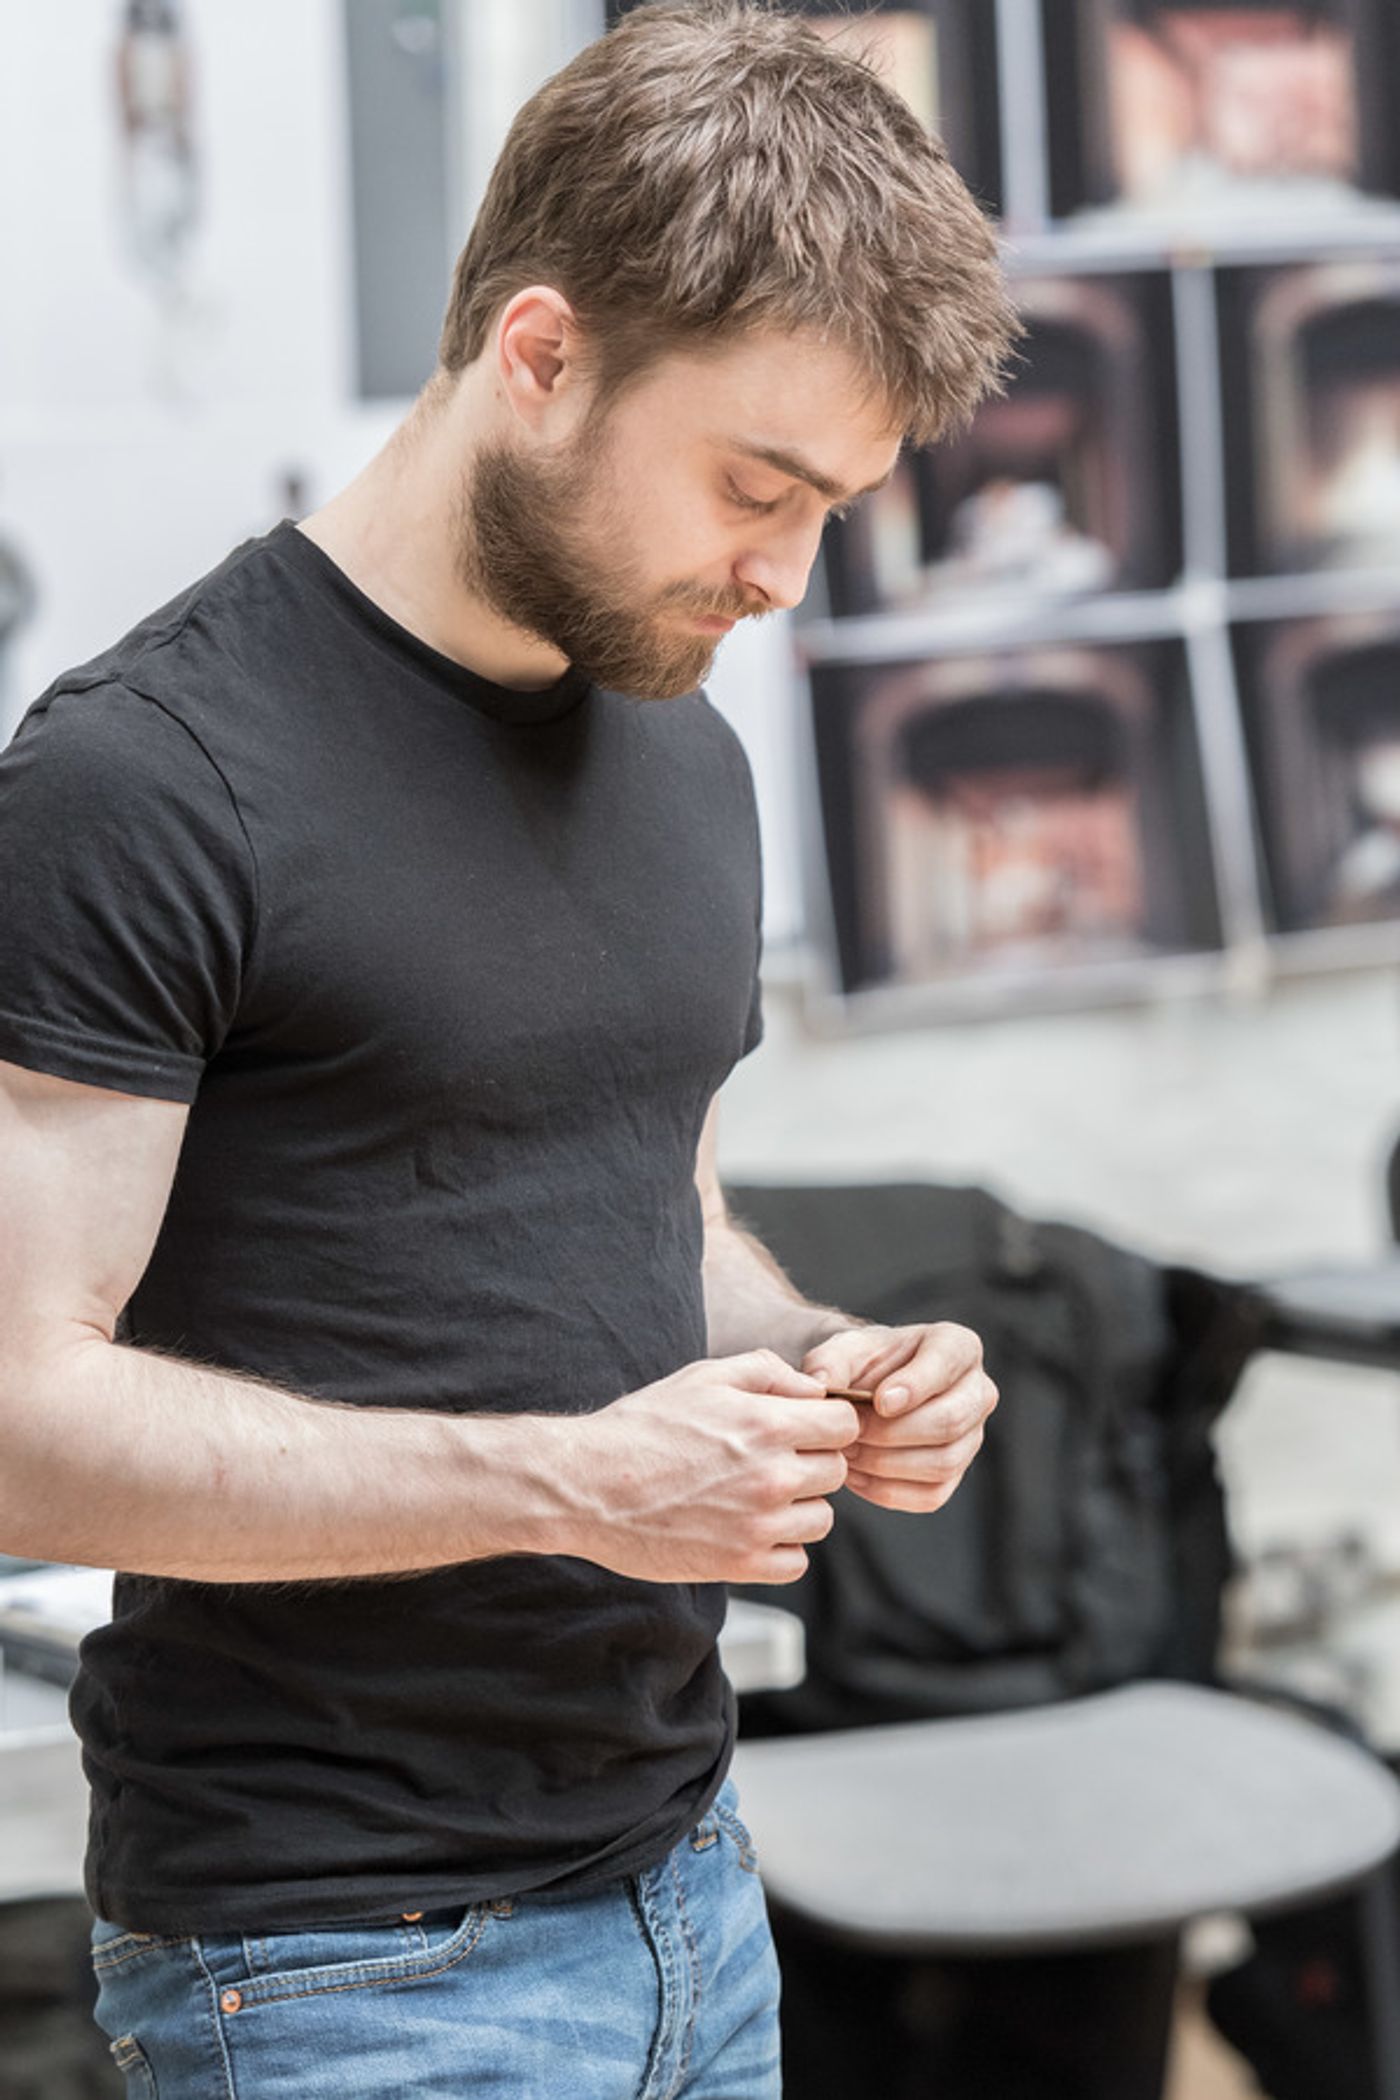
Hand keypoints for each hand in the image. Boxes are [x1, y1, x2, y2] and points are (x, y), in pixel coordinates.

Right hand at [572, 1351, 860, 1585]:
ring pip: (822, 1519)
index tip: (803, 1429)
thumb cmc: (642, 1426)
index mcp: (767, 1424)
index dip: (826, 1422)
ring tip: (753, 1496)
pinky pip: (795, 1561)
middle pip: (837, 1471)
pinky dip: (779, 1548)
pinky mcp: (740, 1565)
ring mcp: (758, 1525)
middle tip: (768, 1461)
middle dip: (811, 1462)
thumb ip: (767, 1372)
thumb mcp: (703, 1377)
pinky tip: (746, 1528)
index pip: (844, 1424)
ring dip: (798, 1507)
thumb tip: (813, 1390)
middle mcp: (772, 1476)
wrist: (587, 1484)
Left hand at [802, 1322, 996, 1514]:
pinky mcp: (955, 1473)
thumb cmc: (863, 1363)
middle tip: (849, 1433)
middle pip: (948, 1421)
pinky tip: (856, 1476)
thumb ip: (830, 1360)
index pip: (947, 1364)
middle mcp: (977, 1391)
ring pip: (942, 1462)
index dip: (916, 1386)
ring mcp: (972, 1436)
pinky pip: (931, 1495)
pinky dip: (888, 1490)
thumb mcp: (844, 1351)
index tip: (880, 1402)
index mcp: (957, 1346)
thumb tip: (822, 1382)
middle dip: (891, 1433)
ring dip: (886, 1464)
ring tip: (847, 1453)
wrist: (867, 1390)